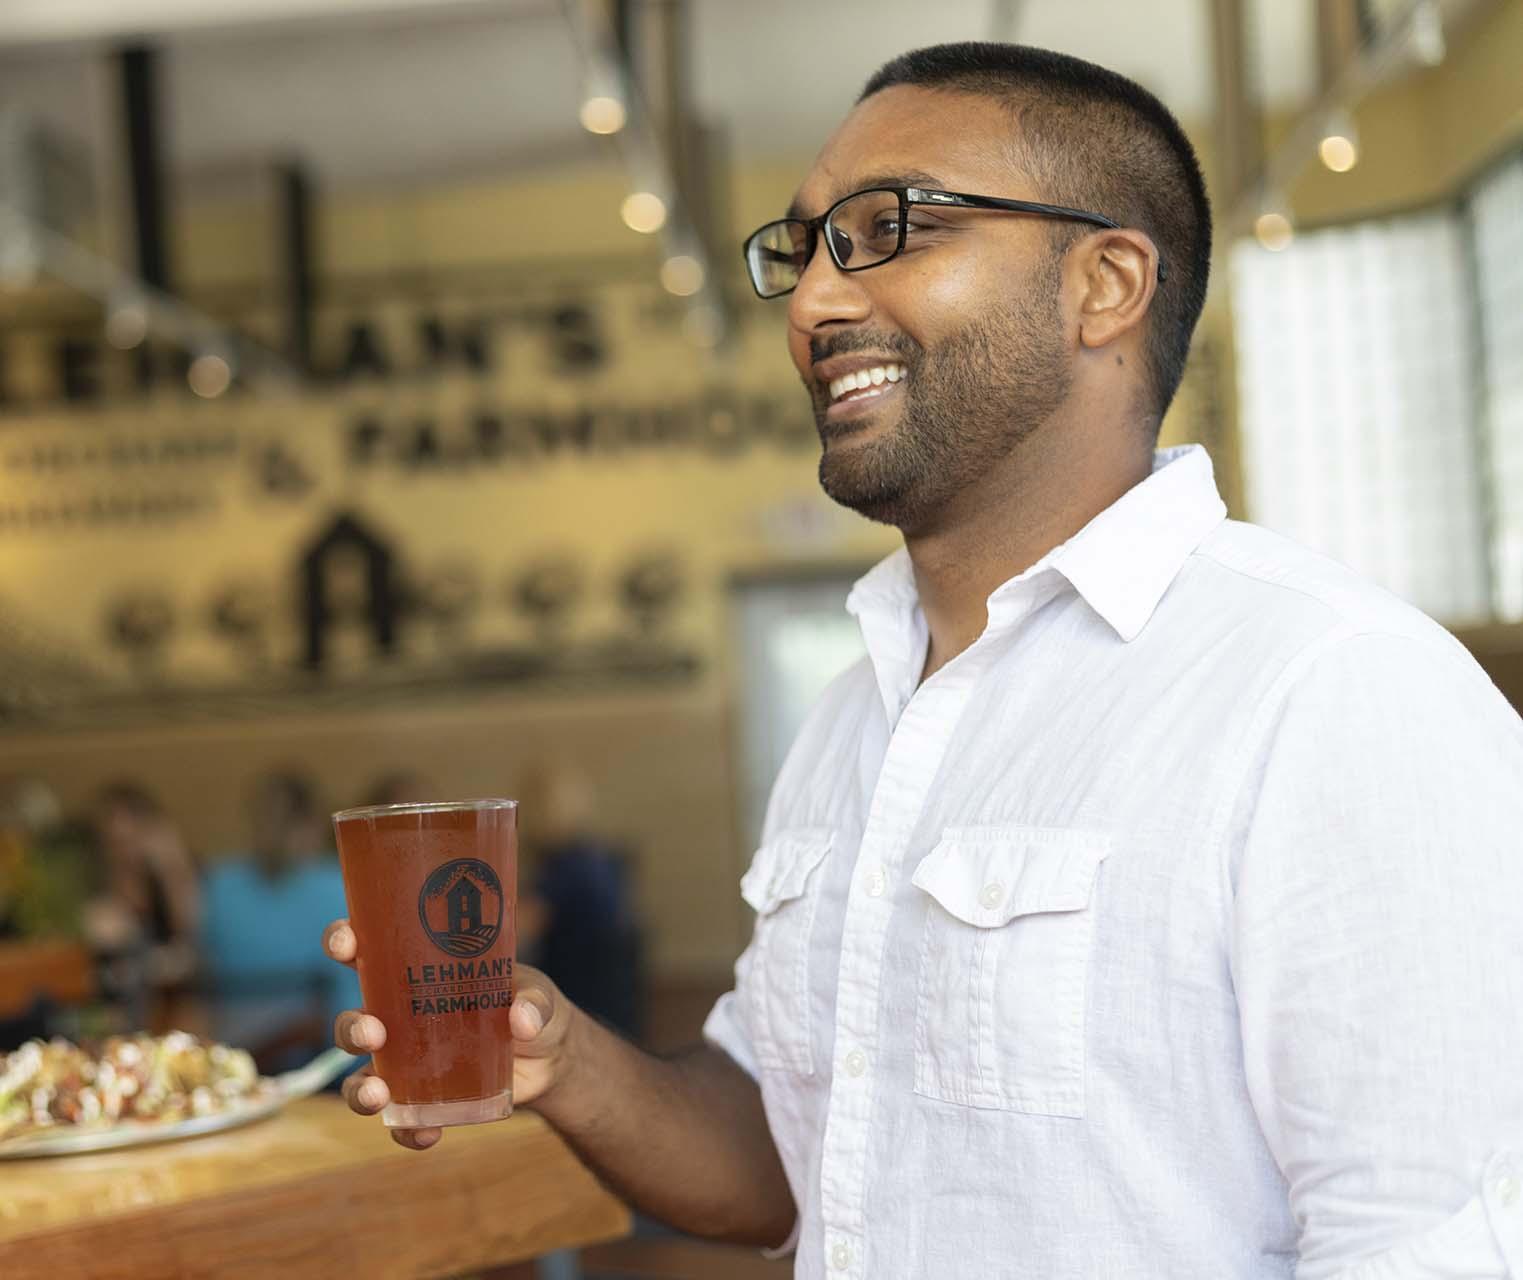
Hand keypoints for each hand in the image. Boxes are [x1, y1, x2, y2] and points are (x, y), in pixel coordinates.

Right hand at [323, 917, 574, 1150]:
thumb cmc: (533, 1006)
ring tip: (377, 1093)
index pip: (368, 952)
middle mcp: (401, 1018)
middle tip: (371, 1033)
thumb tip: (522, 1020)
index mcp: (417, 974)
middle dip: (350, 1028)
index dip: (344, 943)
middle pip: (354, 1022)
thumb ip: (534, 1001)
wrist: (551, 1058)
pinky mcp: (425, 1100)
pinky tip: (426, 1133)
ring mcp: (409, 1063)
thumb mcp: (540, 994)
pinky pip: (402, 1121)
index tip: (344, 943)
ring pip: (362, 1076)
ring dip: (359, 1088)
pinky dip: (406, 1130)